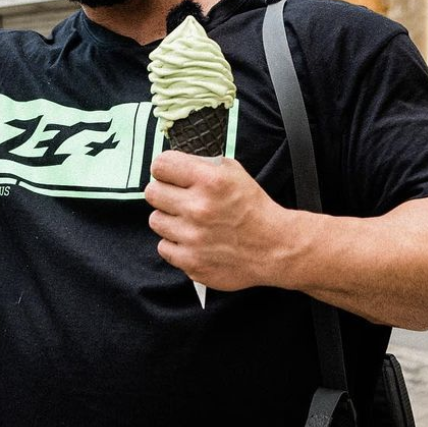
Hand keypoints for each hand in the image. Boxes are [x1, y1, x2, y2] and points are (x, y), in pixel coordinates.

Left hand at [145, 151, 284, 291]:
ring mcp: (193, 237)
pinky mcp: (191, 261)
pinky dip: (175, 244)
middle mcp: (198, 208)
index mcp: (209, 181)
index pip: (161, 165)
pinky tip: (193, 240)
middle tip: (178, 198)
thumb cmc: (253, 209)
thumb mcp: (234, 173)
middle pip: (152, 192)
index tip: (169, 174)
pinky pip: (164, 247)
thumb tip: (173, 165)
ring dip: (169, 219)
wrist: (275, 247)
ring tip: (189, 221)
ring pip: (155, 220)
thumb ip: (202, 165)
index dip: (164, 169)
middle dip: (164, 193)